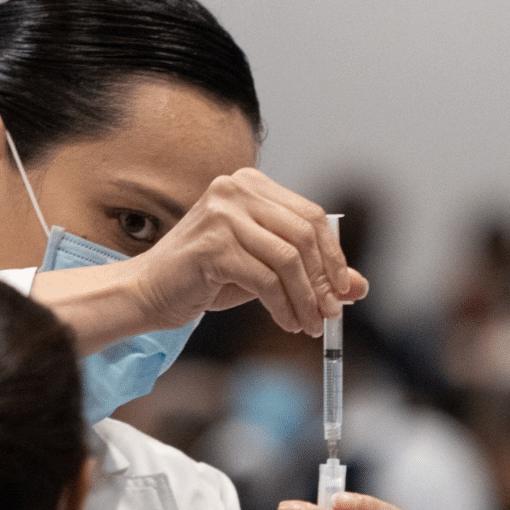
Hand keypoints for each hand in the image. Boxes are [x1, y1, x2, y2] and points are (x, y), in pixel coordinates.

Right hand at [136, 167, 367, 336]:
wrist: (149, 291)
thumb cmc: (206, 277)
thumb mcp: (266, 270)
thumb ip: (310, 272)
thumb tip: (359, 287)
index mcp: (251, 185)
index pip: (310, 216)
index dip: (334, 255)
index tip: (344, 290)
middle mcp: (236, 189)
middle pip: (304, 235)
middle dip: (323, 280)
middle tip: (331, 313)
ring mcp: (222, 214)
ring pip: (288, 260)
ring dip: (305, 299)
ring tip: (309, 325)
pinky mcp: (213, 245)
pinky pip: (265, 280)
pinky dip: (283, 306)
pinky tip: (286, 322)